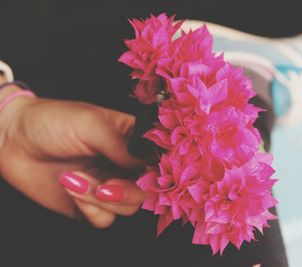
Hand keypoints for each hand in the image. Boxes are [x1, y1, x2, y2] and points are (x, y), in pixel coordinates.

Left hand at [0, 86, 145, 227]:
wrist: (12, 140)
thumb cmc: (53, 121)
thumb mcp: (91, 124)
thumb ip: (123, 145)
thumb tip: (147, 164)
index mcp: (132, 141)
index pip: (159, 160)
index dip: (158, 171)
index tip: (146, 174)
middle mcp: (124, 165)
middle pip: (147, 190)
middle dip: (126, 192)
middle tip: (105, 185)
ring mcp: (109, 186)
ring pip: (128, 207)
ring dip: (100, 198)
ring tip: (75, 178)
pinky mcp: (90, 205)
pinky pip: (105, 219)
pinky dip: (89, 208)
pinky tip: (71, 187)